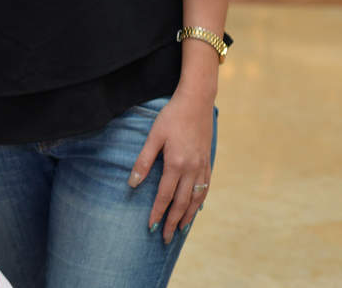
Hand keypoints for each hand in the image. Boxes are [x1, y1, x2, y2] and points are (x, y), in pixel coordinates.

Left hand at [127, 91, 213, 242]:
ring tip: (181, 230)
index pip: (165, 196)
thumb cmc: (171, 116)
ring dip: (188, 216)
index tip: (151, 227)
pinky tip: (196, 209)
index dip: (158, 213)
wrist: (197, 102)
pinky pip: (205, 188)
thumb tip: (132, 184)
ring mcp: (202, 167)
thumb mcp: (153, 136)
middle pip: (182, 203)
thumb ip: (143, 161)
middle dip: (173, 222)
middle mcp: (192, 169)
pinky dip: (200, 202)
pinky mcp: (208, 162)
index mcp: (176, 164)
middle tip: (166, 239)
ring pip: (196, 199)